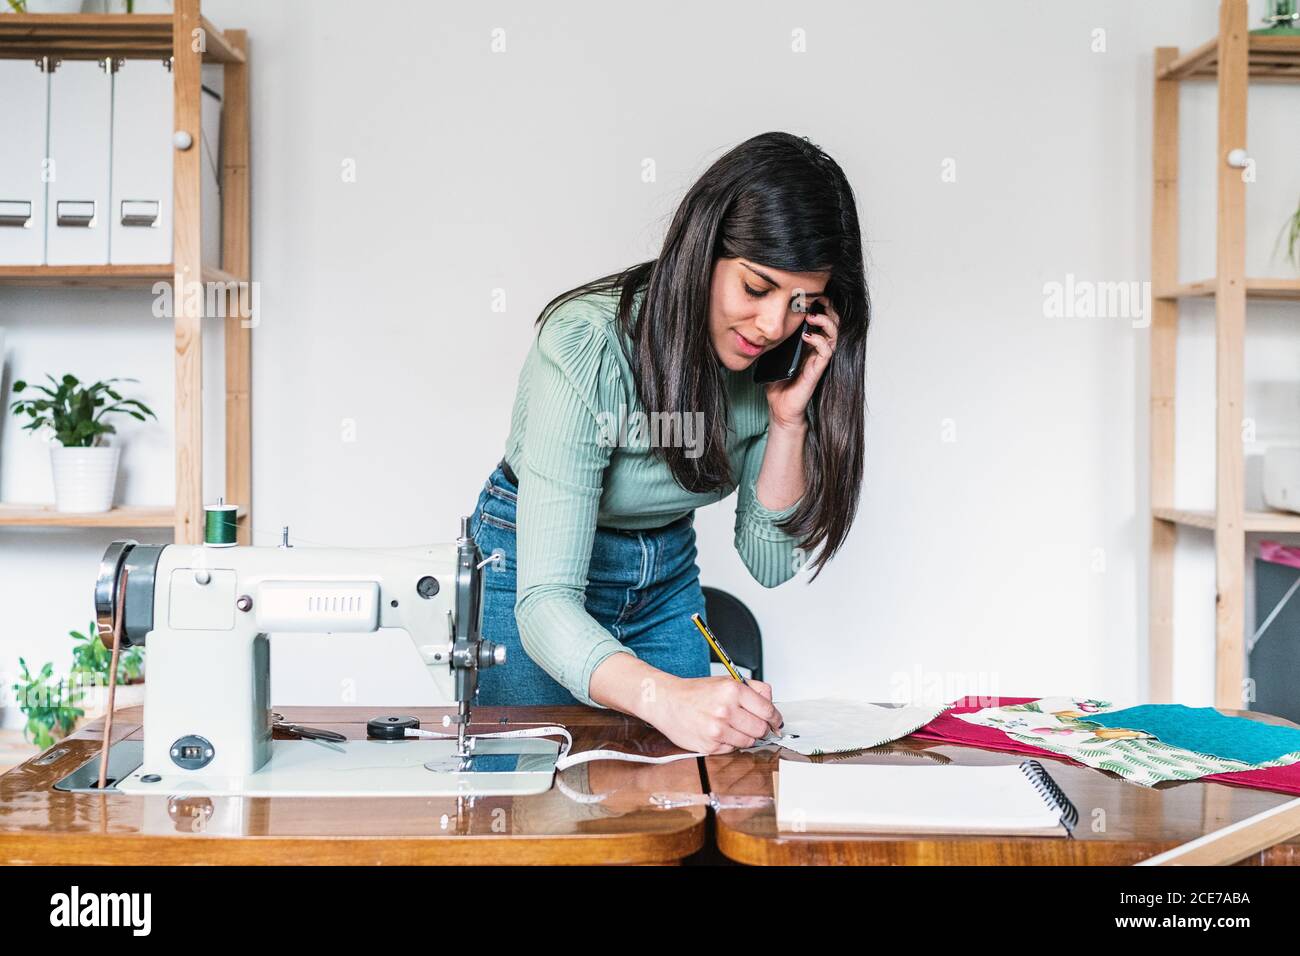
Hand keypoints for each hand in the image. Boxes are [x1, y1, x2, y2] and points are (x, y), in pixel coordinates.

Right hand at [651, 675, 783, 754]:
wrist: (667, 702)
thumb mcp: (726, 681)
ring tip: (730, 726)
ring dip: (744, 736)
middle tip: (750, 723)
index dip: (775, 718)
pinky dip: (730, 743)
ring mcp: (717, 730)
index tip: (775, 722)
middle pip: (761, 729)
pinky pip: (732, 749)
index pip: (767, 710)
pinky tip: (719, 732)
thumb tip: (772, 703)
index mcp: (732, 690)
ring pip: (748, 742)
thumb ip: (753, 689)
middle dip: (760, 728)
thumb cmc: (695, 692)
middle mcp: (726, 710)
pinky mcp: (710, 746)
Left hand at [764, 299, 839, 430]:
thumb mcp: (771, 355)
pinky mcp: (817, 370)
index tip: (812, 294)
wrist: (780, 408)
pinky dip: (819, 340)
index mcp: (808, 344)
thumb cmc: (778, 383)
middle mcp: (817, 349)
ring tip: (812, 316)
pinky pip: (826, 352)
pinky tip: (807, 336)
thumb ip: (772, 339)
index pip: (821, 320)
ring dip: (825, 322)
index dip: (821, 306)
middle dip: (829, 309)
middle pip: (833, 323)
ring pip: (834, 335)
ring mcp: (818, 360)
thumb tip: (762, 322)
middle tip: (819, 299)